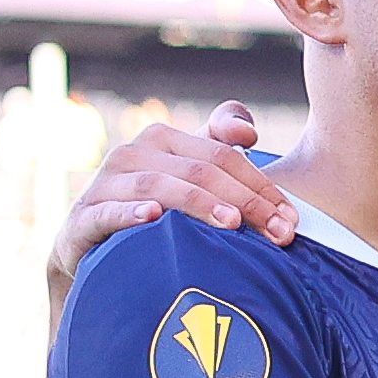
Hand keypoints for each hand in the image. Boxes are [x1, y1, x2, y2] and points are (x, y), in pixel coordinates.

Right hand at [46, 100, 277, 312]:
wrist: (92, 247)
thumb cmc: (155, 209)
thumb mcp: (188, 176)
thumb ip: (217, 146)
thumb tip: (247, 130)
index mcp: (163, 140)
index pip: (223, 156)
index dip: (262, 185)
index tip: (293, 219)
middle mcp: (133, 154)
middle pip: (199, 171)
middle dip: (245, 202)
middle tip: (280, 233)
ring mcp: (106, 184)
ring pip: (158, 186)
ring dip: (198, 204)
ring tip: (232, 223)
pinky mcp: (85, 217)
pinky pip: (108, 212)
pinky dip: (131, 213)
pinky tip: (154, 217)